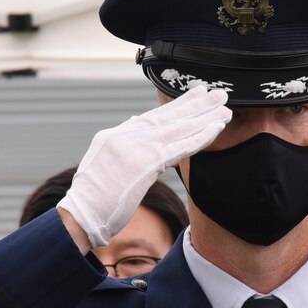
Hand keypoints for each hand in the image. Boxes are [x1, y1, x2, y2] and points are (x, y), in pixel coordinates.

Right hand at [58, 86, 230, 247]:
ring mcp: (137, 147)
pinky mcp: (147, 162)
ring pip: (178, 127)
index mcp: (116, 135)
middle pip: (168, 115)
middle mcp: (127, 135)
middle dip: (195, 104)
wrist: (82, 214)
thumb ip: (122, 144)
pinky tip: (216, 128)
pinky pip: (181, 146)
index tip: (195, 97)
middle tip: (218, 93)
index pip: (152, 116)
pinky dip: (201, 135)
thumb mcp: (103, 164)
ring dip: (205, 117)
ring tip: (225, 107)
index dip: (176, 106)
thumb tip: (134, 125)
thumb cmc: (93, 198)